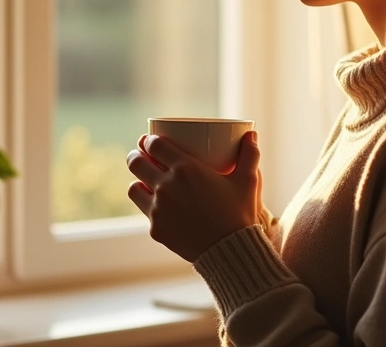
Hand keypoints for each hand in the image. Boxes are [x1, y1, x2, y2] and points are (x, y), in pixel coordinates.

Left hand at [126, 131, 261, 261]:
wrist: (230, 250)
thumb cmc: (239, 213)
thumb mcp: (247, 181)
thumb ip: (249, 155)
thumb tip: (252, 135)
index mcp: (186, 168)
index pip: (154, 145)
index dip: (149, 140)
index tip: (150, 140)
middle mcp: (166, 186)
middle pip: (136, 163)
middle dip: (136, 155)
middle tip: (142, 156)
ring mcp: (158, 209)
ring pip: (133, 188)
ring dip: (138, 181)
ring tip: (145, 181)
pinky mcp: (156, 228)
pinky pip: (144, 211)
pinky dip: (148, 206)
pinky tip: (155, 205)